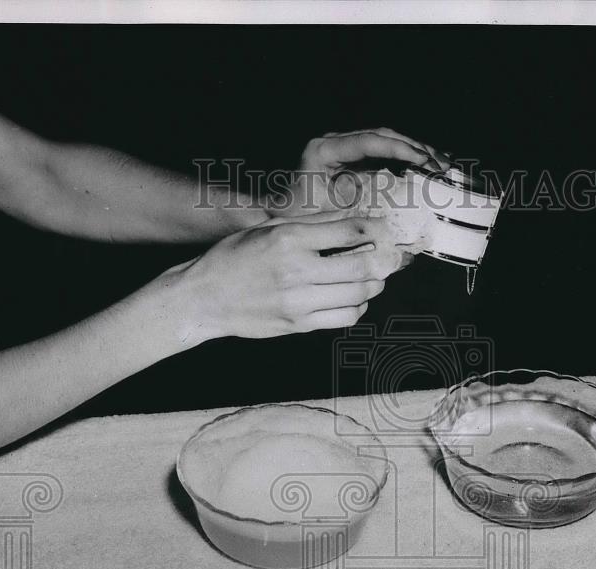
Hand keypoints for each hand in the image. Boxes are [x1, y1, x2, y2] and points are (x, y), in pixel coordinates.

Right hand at [176, 212, 406, 339]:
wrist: (204, 299)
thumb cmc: (234, 258)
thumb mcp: (267, 228)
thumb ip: (311, 222)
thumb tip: (352, 217)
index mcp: (289, 239)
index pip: (349, 231)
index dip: (376, 229)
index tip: (384, 230)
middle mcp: (296, 270)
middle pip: (361, 266)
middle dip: (384, 261)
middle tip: (392, 257)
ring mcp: (299, 301)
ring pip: (358, 295)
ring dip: (374, 285)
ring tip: (375, 277)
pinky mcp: (299, 324)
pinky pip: (345, 318)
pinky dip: (358, 307)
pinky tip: (355, 298)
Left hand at [269, 128, 449, 216]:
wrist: (276, 214)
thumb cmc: (294, 216)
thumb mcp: (326, 216)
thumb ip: (357, 215)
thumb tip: (395, 221)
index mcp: (324, 150)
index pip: (369, 141)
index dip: (399, 149)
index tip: (423, 160)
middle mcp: (334, 142)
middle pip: (383, 136)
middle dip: (415, 148)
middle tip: (441, 165)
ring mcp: (344, 148)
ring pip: (387, 141)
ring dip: (415, 151)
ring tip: (441, 165)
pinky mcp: (352, 158)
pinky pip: (384, 153)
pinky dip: (406, 159)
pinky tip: (426, 167)